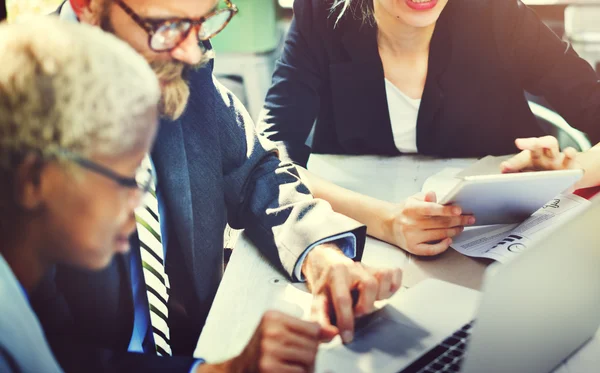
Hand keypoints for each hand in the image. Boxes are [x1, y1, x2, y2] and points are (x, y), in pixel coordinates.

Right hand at [203, 311, 325, 372]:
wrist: (238, 369)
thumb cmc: (261, 351)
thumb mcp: (281, 333)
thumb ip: (308, 331)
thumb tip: (334, 332)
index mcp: (273, 317)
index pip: (312, 327)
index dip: (316, 340)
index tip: (308, 344)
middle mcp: (270, 331)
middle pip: (312, 345)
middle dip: (310, 356)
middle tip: (298, 359)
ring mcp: (268, 350)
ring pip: (308, 359)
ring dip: (306, 368)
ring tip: (293, 366)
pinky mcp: (269, 368)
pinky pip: (300, 372)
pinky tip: (287, 370)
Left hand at [302, 243, 401, 343]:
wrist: (329, 266)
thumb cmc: (326, 287)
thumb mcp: (318, 302)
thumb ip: (321, 321)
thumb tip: (331, 335)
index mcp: (335, 274)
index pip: (343, 299)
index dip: (346, 321)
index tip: (347, 337)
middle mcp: (353, 267)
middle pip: (370, 284)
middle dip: (365, 306)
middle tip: (357, 312)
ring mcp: (368, 267)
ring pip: (384, 277)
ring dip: (381, 294)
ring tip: (369, 301)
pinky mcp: (380, 268)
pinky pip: (394, 273)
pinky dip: (394, 285)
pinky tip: (383, 294)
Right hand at [386, 191, 474, 255]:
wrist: (389, 224)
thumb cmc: (405, 211)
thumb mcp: (413, 199)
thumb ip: (425, 197)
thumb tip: (433, 195)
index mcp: (411, 208)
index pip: (431, 209)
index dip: (446, 210)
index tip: (459, 210)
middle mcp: (410, 223)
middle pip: (439, 223)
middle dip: (458, 221)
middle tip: (469, 219)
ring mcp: (412, 237)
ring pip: (439, 234)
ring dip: (454, 231)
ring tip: (461, 227)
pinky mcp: (413, 248)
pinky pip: (431, 249)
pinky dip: (442, 246)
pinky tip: (449, 240)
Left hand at [501, 136, 578, 172]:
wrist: (567, 178)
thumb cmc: (545, 175)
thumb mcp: (532, 177)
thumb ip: (518, 175)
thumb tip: (503, 174)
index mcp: (531, 158)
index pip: (521, 158)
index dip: (512, 163)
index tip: (504, 167)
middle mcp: (543, 155)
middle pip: (535, 145)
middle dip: (527, 144)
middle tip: (519, 143)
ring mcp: (557, 158)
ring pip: (550, 143)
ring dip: (543, 142)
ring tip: (536, 143)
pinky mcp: (571, 164)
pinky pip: (571, 156)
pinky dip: (570, 153)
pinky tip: (568, 152)